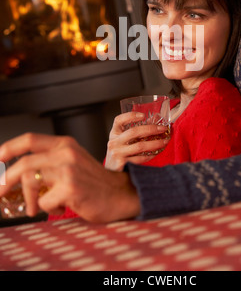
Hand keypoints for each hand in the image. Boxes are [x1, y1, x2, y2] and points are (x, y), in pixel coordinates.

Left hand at [0, 133, 140, 222]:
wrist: (120, 194)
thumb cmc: (94, 182)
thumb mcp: (73, 162)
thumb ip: (49, 163)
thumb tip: (18, 176)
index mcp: (65, 144)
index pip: (30, 139)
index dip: (10, 147)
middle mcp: (66, 152)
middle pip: (25, 163)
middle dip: (7, 180)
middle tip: (0, 191)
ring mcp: (68, 169)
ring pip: (32, 183)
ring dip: (31, 200)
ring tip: (39, 207)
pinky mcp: (70, 188)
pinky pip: (43, 201)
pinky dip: (48, 209)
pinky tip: (61, 207)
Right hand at [105, 112, 169, 170]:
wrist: (110, 176)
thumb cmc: (119, 156)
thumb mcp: (121, 142)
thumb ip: (133, 134)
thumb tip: (153, 123)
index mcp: (114, 134)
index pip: (119, 120)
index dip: (130, 116)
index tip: (143, 116)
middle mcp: (114, 142)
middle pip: (134, 132)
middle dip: (151, 129)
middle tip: (162, 129)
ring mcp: (117, 153)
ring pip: (140, 146)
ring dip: (155, 143)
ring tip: (165, 141)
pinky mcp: (122, 163)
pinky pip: (140, 158)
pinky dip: (151, 155)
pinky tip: (157, 153)